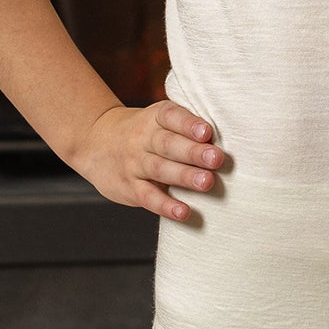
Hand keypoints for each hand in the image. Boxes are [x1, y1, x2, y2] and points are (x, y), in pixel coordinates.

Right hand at [72, 100, 226, 222]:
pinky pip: (148, 197)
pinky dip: (166, 205)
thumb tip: (232, 135)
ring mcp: (135, 163)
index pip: (171, 116)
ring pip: (160, 169)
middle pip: (168, 144)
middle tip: (216, 159)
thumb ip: (186, 125)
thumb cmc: (145, 132)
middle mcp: (143, 138)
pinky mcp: (130, 187)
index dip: (188, 124)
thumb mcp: (158, 120)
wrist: (96, 142)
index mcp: (155, 118)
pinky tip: (184, 211)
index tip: (206, 131)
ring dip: (184, 177)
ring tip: (207, 182)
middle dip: (193, 152)